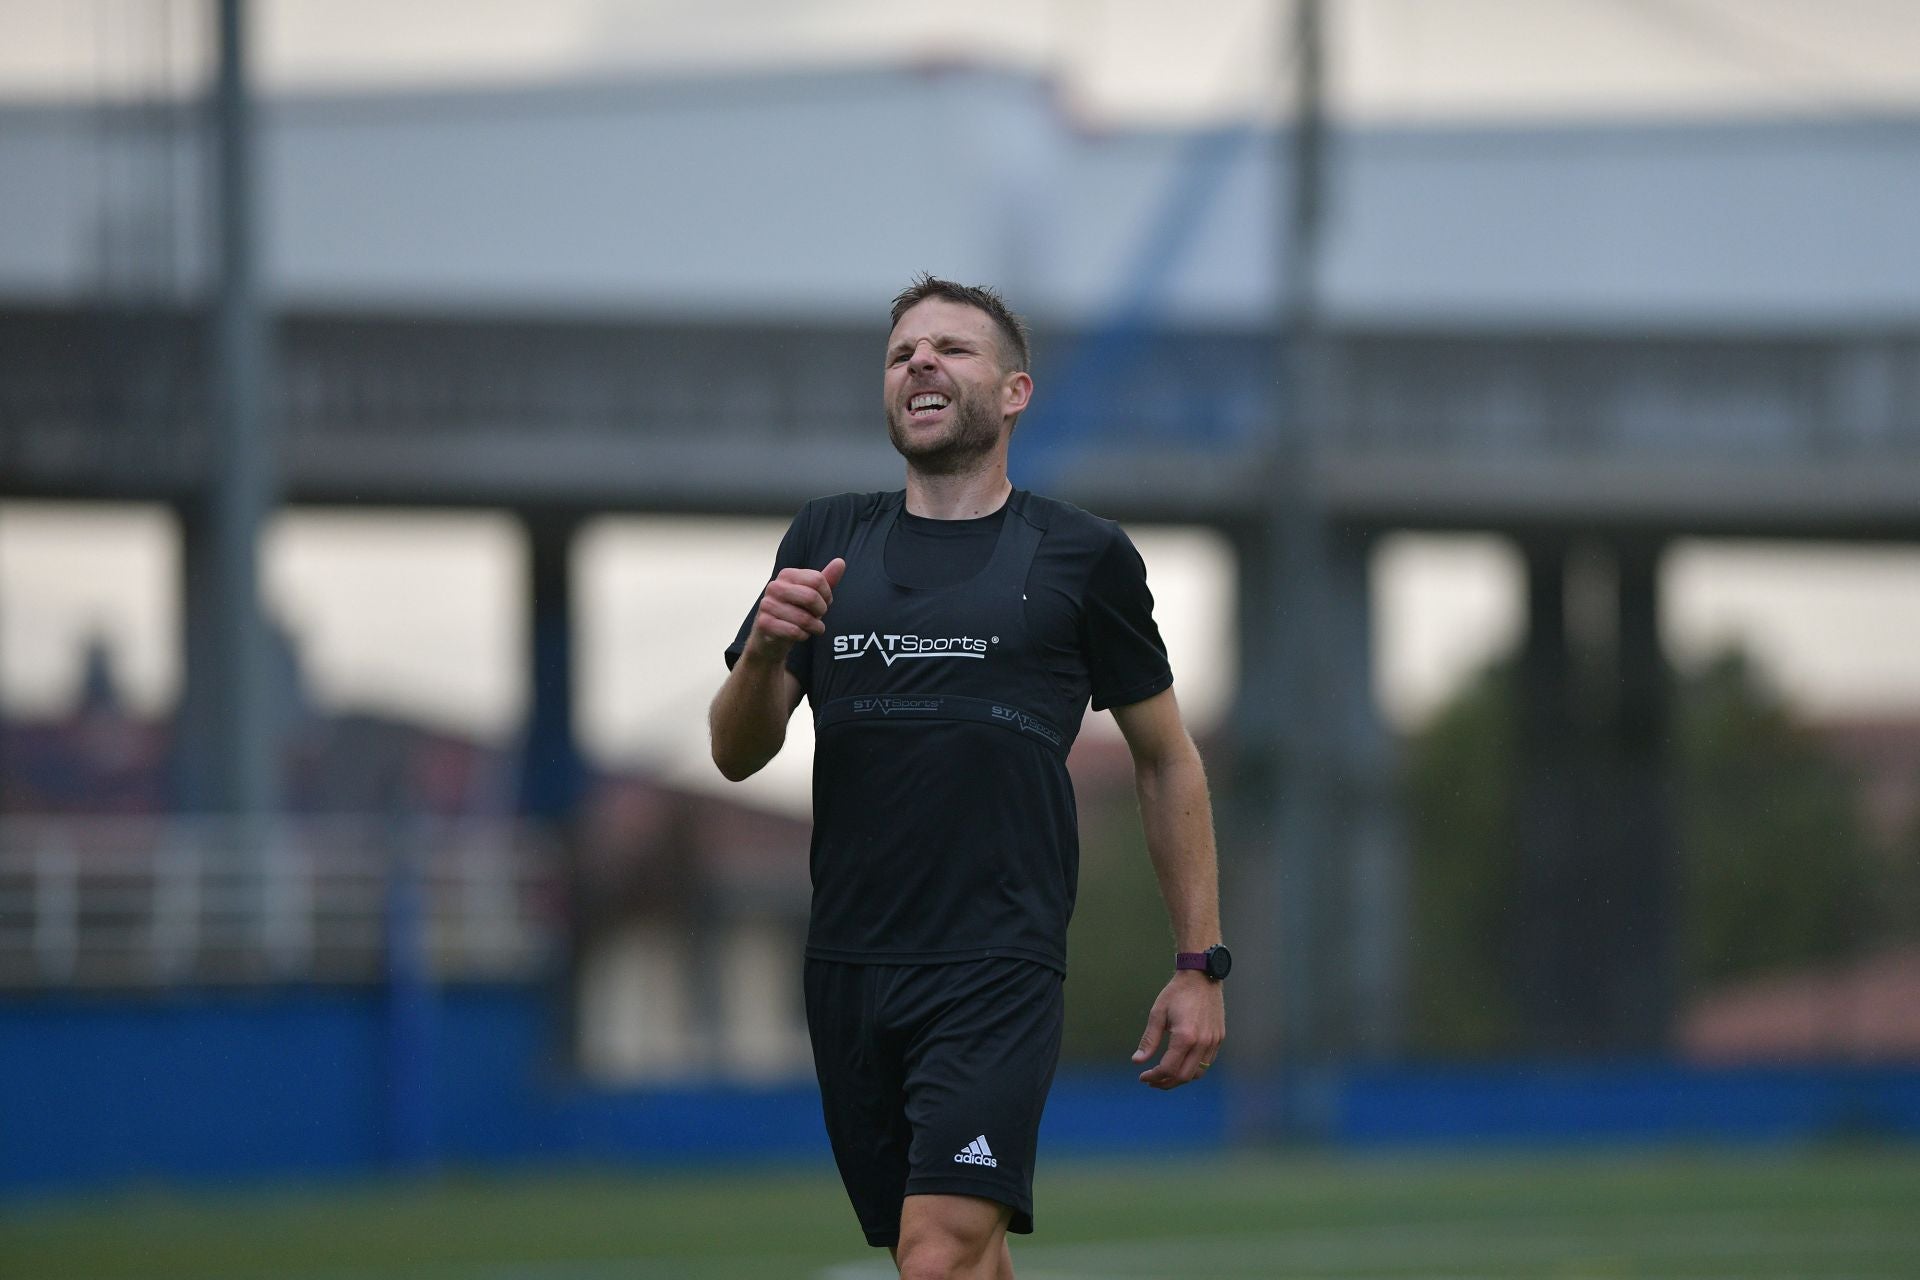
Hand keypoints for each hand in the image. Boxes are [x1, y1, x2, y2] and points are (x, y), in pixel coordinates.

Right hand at [745, 557, 844, 662]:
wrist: (771, 636)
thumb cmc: (794, 612)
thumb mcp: (812, 595)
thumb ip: (826, 579)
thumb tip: (840, 562)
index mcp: (787, 574)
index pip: (817, 580)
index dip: (827, 595)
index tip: (824, 603)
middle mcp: (774, 586)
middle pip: (811, 597)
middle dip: (821, 611)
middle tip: (818, 617)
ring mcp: (767, 604)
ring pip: (804, 618)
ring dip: (814, 627)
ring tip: (811, 628)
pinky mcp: (764, 623)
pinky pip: (794, 631)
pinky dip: (803, 636)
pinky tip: (800, 634)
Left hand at [1131, 971, 1224, 1089]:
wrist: (1201, 976)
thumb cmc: (1177, 993)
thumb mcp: (1157, 1014)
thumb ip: (1148, 1040)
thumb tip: (1137, 1061)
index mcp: (1185, 1037)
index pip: (1168, 1069)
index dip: (1154, 1076)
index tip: (1143, 1076)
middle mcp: (1202, 1042)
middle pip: (1183, 1076)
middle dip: (1165, 1083)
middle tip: (1152, 1081)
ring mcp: (1213, 1041)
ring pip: (1197, 1073)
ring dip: (1180, 1079)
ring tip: (1165, 1076)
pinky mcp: (1219, 1038)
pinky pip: (1207, 1063)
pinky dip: (1193, 1069)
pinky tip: (1181, 1064)